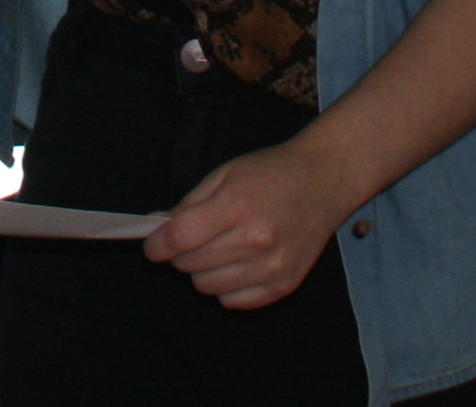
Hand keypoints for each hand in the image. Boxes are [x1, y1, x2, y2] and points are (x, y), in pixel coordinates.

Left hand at [145, 136, 363, 309]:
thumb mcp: (225, 174)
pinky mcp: (283, 285)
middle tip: (192, 238)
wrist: (324, 181)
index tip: (152, 246)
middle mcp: (256, 240)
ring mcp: (272, 266)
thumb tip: (157, 228)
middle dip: (180, 253)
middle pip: (191, 264)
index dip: (157, 244)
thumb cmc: (270, 173)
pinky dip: (226, 287)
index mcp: (237, 205)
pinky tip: (237, 264)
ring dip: (202, 271)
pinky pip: (233, 302)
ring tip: (217, 249)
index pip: (180, 238)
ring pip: (208, 287)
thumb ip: (189, 203)